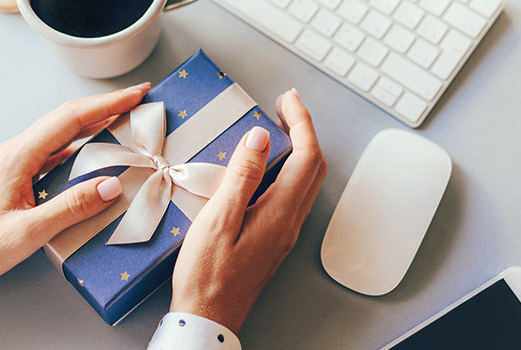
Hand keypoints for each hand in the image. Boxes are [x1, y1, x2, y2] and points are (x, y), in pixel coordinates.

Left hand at [0, 82, 150, 288]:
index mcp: (19, 156)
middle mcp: (18, 151)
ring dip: (95, 120)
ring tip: (125, 118)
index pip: (70, 119)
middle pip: (67, 117)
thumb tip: (111, 185)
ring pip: (62, 131)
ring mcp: (17, 160)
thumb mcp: (28, 232)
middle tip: (138, 99)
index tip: (136, 95)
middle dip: (106, 104)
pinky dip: (82, 142)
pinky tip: (97, 148)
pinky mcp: (19, 173)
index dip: (107, 104)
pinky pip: (56, 149)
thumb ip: (71, 207)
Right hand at [170, 89, 326, 332]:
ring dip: (299, 150)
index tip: (287, 100)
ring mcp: (284, 233)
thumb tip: (260, 138)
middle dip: (305, 130)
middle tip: (284, 107)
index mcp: (280, 214)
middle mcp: (290, 222)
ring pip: (306, 182)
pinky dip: (288, 170)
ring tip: (277, 129)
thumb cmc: (206, 276)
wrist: (208, 318)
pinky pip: (292, 196)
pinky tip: (266, 167)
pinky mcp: (274, 240)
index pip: (306, 157)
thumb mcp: (218, 221)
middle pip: (314, 167)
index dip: (301, 122)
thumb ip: (242, 177)